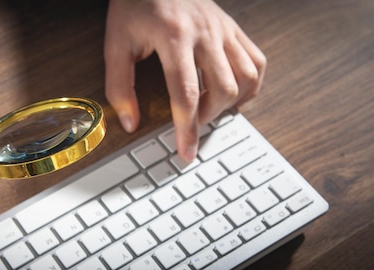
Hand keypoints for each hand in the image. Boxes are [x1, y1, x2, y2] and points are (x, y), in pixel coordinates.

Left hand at [104, 0, 266, 160]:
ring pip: (247, 76)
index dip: (187, 129)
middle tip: (192, 124)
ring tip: (212, 109)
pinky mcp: (233, 27)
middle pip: (223, 89)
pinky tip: (234, 92)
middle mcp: (205, 33)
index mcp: (173, 37)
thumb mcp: (116, 44)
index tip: (186, 151)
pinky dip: (251, 83)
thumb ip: (119, 86)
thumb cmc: (135, 4)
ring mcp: (223, 29)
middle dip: (208, 117)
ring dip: (233, 102)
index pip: (186, 94)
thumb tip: (130, 122)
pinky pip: (257, 60)